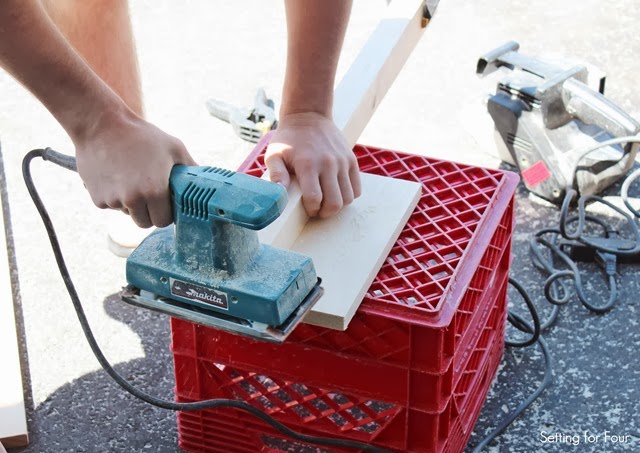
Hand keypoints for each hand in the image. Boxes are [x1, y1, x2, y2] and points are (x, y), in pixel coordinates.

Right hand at [75, 110, 196, 227]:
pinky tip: (116, 177)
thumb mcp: (174, 148)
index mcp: (154, 191)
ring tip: (131, 180)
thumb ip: (191, 168)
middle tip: (150, 194)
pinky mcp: (97, 199)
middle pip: (145, 223)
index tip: (166, 204)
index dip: (166, 213)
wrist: (100, 125)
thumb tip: (204, 181)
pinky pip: (111, 206)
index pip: (164, 221)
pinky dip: (114, 197)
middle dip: (150, 213)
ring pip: (128, 214)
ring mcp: (113, 201)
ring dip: (132, 205)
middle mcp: (133, 200)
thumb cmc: (141, 135)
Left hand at [265, 112, 360, 217]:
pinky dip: (348, 195)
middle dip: (325, 212)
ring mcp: (342, 161)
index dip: (311, 209)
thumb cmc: (288, 139)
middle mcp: (328, 163)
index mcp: (308, 164)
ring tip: (326, 201)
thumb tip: (280, 194)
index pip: (315, 199)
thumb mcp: (274, 154)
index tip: (307, 208)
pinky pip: (356, 188)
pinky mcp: (351, 160)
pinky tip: (336, 192)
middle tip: (317, 209)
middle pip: (335, 202)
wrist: (308, 115)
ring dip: (337, 205)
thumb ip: (276, 175)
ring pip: (348, 198)